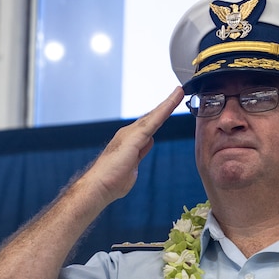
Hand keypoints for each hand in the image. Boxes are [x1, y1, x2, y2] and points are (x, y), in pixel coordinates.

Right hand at [80, 87, 184, 203]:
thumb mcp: (133, 166)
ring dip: (167, 103)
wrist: (99, 186)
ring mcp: (130, 133)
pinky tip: (173, 101)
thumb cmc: (112, 181)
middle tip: (178, 93)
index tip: (170, 107)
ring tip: (179, 92)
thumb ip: (141, 152)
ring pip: (154, 115)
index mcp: (130, 141)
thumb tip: (148, 142)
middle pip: (151, 117)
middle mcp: (129, 134)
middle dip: (165, 105)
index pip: (149, 126)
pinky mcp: (134, 136)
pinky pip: (154, 120)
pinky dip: (165, 109)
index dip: (160, 116)